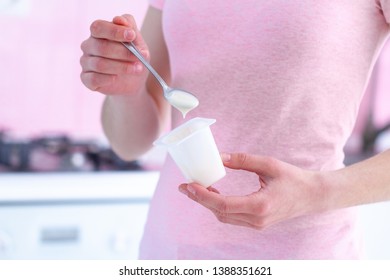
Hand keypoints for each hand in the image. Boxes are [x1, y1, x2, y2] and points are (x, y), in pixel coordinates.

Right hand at [80, 14, 148, 94]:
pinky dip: (107, 79)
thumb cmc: (134, 58)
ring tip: (137, 69)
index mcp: (98, 33)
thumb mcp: (138, 42)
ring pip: (99, 64)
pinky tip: (117, 79)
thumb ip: (130, 27)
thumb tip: (119, 20)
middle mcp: (89, 46)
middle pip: (101, 47)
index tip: (132, 36)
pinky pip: (93, 79)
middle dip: (123, 52)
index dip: (114, 31)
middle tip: (139, 57)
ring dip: (121, 67)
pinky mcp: (86, 79)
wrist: (134, 81)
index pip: (98, 27)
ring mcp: (86, 63)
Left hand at [179, 153, 325, 229]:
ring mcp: (257, 224)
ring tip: (197, 188)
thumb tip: (219, 156)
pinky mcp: (257, 223)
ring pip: (224, 217)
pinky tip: (213, 194)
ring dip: (208, 204)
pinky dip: (219, 207)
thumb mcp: (269, 164)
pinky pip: (232, 217)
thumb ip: (243, 160)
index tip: (189, 186)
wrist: (313, 196)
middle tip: (185, 186)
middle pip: (219, 213)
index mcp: (260, 206)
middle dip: (199, 199)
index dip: (203, 196)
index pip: (224, 205)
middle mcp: (257, 219)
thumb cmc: (294, 178)